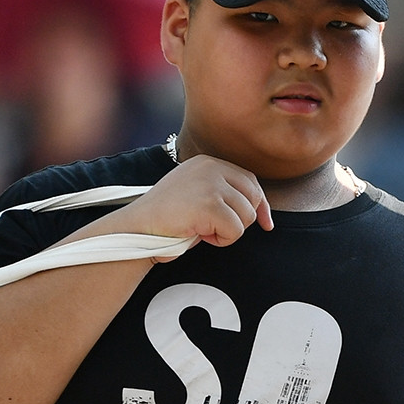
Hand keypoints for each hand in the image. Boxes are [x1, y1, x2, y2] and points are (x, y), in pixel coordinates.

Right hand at [100, 154, 272, 259]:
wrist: (137, 228)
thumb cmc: (167, 218)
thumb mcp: (198, 195)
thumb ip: (223, 194)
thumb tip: (261, 213)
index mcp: (208, 162)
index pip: (250, 180)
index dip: (260, 205)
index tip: (266, 224)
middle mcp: (211, 167)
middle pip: (253, 197)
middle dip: (241, 219)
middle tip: (214, 228)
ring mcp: (211, 184)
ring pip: (246, 216)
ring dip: (228, 231)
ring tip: (201, 229)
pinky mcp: (210, 204)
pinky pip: (235, 230)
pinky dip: (222, 240)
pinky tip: (199, 235)